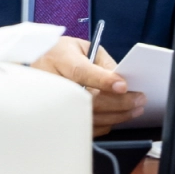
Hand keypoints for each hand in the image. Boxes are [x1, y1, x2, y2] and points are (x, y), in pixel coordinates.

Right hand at [32, 36, 146, 136]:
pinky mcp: (59, 119)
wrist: (35, 65)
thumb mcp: (80, 46)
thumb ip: (101, 61)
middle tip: (139, 99)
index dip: (103, 80)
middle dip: (118, 101)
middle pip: (88, 98)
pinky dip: (106, 123)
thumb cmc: (61, 53)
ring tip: (135, 109)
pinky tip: (118, 116)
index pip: (81, 72)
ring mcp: (54, 104)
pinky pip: (86, 127)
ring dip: (117, 115)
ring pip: (89, 116)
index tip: (123, 85)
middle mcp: (55, 83)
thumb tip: (122, 79)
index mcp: (59, 59)